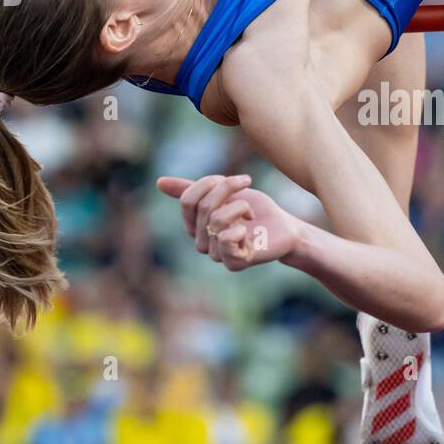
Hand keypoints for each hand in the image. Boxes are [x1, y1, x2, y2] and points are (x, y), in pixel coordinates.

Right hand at [157, 174, 301, 270]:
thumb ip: (193, 189)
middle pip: (203, 207)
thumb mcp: (225, 193)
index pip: (188, 200)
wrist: (285, 227)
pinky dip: (242, 228)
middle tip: (247, 184)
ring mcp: (217, 255)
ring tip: (251, 214)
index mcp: (196, 226)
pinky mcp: (234, 263)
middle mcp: (202, 242)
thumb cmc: (256, 210)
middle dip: (228, 189)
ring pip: (216, 220)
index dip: (209, 183)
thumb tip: (158, 182)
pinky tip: (251, 233)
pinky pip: (226, 240)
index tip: (234, 180)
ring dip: (240, 207)